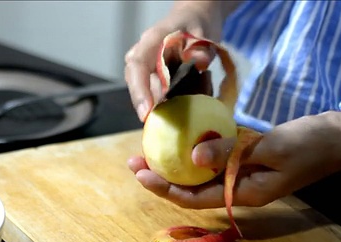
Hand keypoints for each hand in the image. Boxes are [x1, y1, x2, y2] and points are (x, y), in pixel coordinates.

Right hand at [124, 1, 233, 120]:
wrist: (195, 18)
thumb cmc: (197, 23)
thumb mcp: (203, 30)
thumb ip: (201, 47)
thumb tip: (199, 62)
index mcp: (152, 40)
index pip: (137, 65)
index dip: (139, 90)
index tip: (146, 111)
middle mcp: (143, 54)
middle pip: (136, 83)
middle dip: (148, 104)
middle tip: (165, 123)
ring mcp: (147, 67)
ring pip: (147, 91)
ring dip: (163, 104)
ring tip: (182, 112)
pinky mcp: (153, 77)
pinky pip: (157, 94)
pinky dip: (170, 102)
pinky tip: (186, 104)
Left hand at [128, 105, 340, 208]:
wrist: (339, 137)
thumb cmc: (312, 144)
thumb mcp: (271, 146)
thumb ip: (232, 153)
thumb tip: (192, 159)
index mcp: (243, 194)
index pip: (193, 198)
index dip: (164, 189)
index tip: (140, 174)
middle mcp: (237, 189)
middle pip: (190, 189)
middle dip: (159, 178)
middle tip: (133, 161)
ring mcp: (241, 176)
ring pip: (198, 176)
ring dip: (172, 165)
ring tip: (146, 152)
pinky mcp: (244, 162)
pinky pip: (211, 161)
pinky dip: (192, 152)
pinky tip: (178, 142)